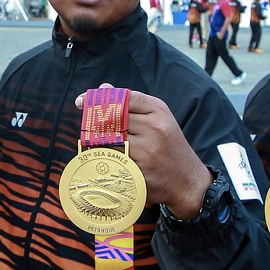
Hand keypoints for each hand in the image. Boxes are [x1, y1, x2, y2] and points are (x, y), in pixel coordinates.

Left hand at [75, 84, 211, 218]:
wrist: (188, 182)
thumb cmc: (169, 147)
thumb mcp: (158, 119)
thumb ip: (132, 104)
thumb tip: (103, 88)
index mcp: (158, 110)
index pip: (122, 98)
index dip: (98, 99)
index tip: (81, 101)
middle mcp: (154, 127)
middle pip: (112, 119)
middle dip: (95, 121)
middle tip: (84, 125)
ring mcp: (148, 150)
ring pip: (109, 140)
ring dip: (98, 142)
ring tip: (95, 144)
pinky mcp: (141, 170)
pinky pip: (113, 161)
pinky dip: (106, 159)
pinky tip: (104, 159)